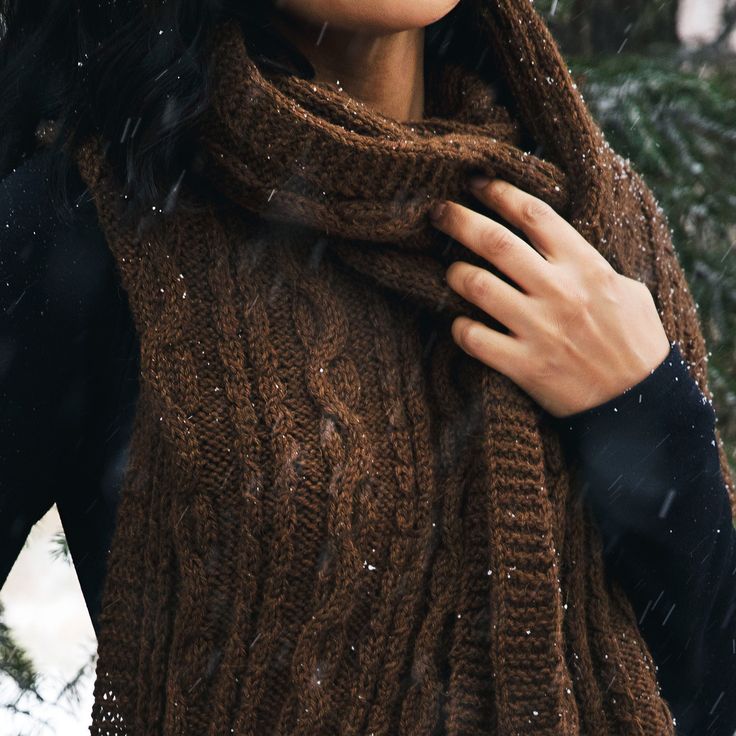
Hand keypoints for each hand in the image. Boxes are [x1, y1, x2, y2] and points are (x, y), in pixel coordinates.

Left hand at [428, 177, 671, 418]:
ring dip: (454, 274)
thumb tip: (558, 245)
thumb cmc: (635, 344)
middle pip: (496, 242)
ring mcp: (538, 329)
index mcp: (585, 267)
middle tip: (438, 211)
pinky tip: (459, 324)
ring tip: (450, 271)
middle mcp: (558, 292)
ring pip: (476, 286)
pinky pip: (473, 338)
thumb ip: (589, 266)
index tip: (476, 184)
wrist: (639, 405)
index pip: (534, 216)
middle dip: (459, 220)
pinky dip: (459, 328)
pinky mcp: (523, 365)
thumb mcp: (627, 292)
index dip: (499, 193)